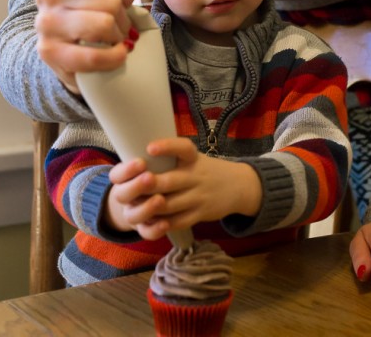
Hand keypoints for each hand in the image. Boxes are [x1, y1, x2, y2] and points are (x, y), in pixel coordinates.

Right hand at [35, 0, 134, 92]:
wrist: (64, 46)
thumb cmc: (88, 9)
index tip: (123, 0)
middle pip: (111, 2)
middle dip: (124, 16)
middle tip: (121, 24)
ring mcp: (45, 23)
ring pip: (104, 25)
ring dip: (118, 35)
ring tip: (116, 37)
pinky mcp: (48, 52)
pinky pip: (92, 56)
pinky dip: (113, 57)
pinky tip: (118, 54)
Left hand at [105, 137, 261, 240]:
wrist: (238, 186)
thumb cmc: (206, 170)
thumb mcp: (195, 158)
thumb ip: (173, 158)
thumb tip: (139, 156)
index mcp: (193, 158)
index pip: (183, 147)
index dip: (167, 146)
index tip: (150, 148)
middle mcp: (196, 175)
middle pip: (170, 181)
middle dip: (149, 185)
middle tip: (132, 186)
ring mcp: (199, 196)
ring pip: (170, 204)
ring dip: (150, 207)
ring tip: (134, 206)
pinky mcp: (200, 213)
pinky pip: (178, 221)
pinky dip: (162, 223)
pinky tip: (150, 220)